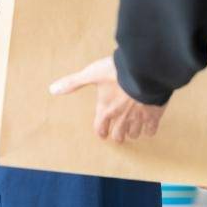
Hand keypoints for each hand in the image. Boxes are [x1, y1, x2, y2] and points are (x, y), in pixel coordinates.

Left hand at [50, 55, 166, 142]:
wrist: (144, 71)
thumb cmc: (117, 72)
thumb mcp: (92, 74)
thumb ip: (73, 82)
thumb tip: (52, 90)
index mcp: (105, 109)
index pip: (100, 128)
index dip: (101, 131)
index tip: (102, 133)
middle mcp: (121, 117)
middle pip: (118, 135)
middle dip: (117, 134)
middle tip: (118, 133)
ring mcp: (138, 118)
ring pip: (134, 134)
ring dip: (132, 132)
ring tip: (132, 129)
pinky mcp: (154, 115)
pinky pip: (151, 130)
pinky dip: (149, 129)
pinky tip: (149, 126)